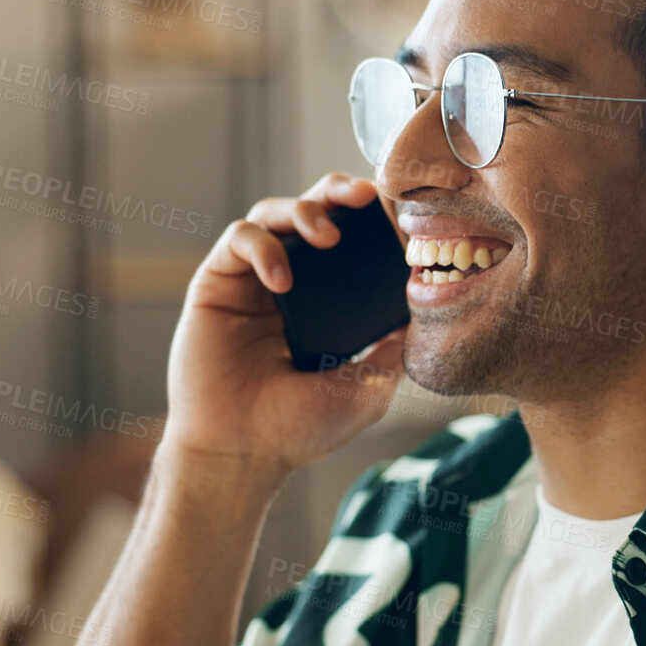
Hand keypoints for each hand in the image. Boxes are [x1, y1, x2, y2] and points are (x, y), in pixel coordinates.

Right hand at [159, 173, 406, 472]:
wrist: (241, 453)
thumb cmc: (299, 429)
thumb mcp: (368, 387)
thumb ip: (396, 347)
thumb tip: (429, 305)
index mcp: (328, 301)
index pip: (353, 241)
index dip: (374, 219)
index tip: (402, 213)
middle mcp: (292, 282)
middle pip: (315, 210)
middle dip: (340, 192)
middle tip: (366, 195)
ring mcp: (252, 280)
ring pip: (275, 213)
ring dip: (304, 211)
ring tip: (327, 235)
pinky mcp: (216, 283)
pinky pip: (239, 240)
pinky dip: (263, 247)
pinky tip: (282, 280)